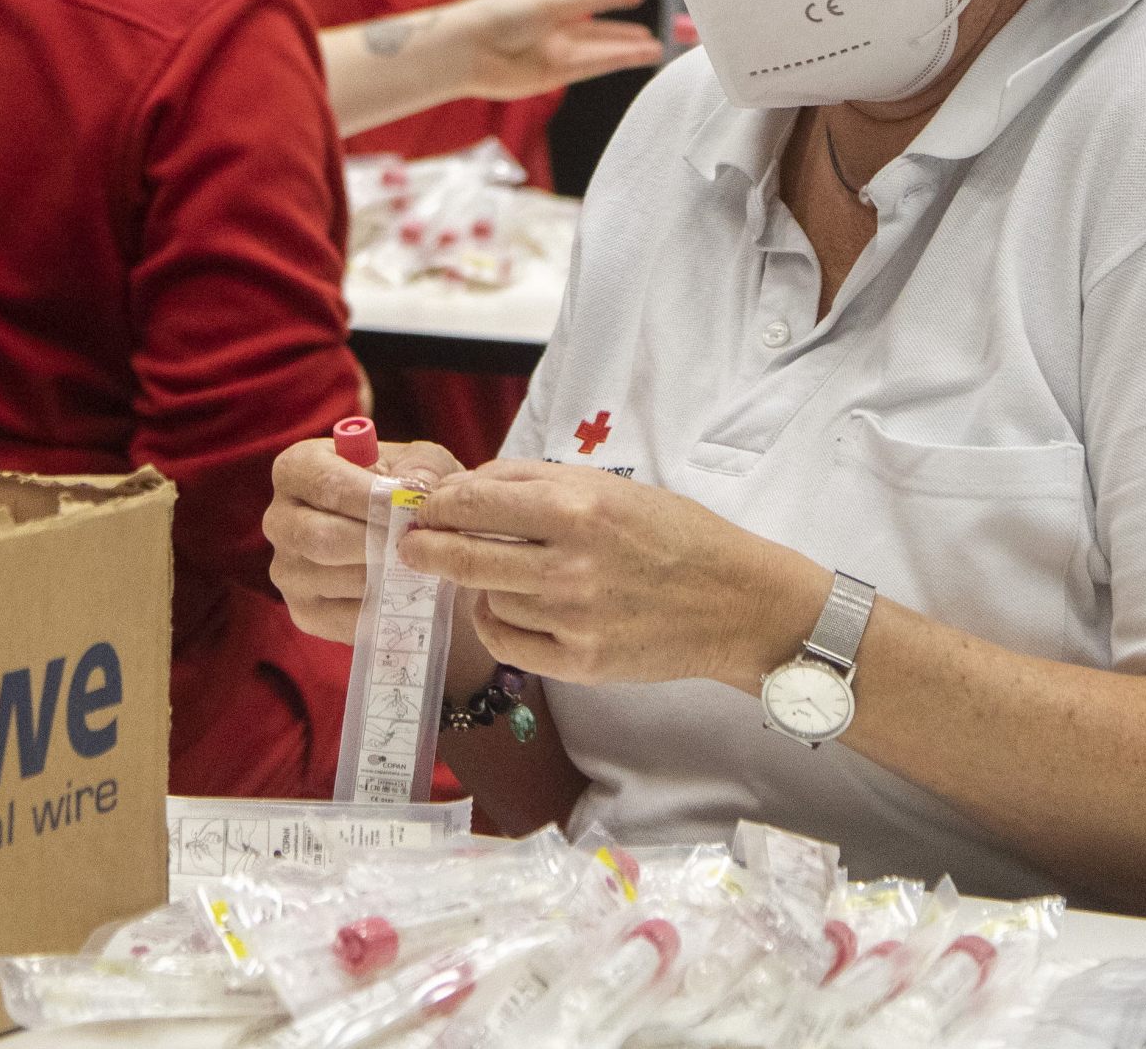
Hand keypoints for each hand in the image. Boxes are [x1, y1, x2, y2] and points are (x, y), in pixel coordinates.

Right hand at [264, 433, 460, 643]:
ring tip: (418, 565)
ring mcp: (287, 570)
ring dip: (385, 576)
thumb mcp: (419, 462)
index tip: (408, 507)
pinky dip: (384, 607)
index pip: (327, 485)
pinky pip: (347, 617)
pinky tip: (404, 592)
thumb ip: (421, 467)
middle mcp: (279, 519)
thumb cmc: (405, 491)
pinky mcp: (304, 612)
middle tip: (416, 543)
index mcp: (296, 469)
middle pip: (324, 538)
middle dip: (377, 542)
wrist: (402, 540)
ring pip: (341, 579)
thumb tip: (416, 488)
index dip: (371, 498)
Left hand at [401, 460, 826, 688]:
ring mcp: (575, 620)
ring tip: (496, 571)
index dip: (437, 505)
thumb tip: (462, 487)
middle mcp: (571, 565)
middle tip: (410, 545)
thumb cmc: (671, 533)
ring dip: (480, 582)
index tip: (420, 506)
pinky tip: (508, 606)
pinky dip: (497, 622)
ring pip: (487, 597)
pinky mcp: (582, 664)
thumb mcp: (605, 485)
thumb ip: (530, 482)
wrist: (735, 603)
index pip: (474, 503)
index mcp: (577, 508)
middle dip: (426, 548)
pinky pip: (509, 642)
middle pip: (464, 557)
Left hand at [429, 0, 662, 101]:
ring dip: (626, 50)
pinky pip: (592, 67)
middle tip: (652, 34)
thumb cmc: (501, 15)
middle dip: (622, 32)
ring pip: (598, 50)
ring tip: (656, 49)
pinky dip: (616, 61)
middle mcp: (551, 28)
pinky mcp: (553, 76)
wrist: (469, 49)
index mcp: (546, 2)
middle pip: (594, 30)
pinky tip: (637, 57)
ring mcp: (552, 52)